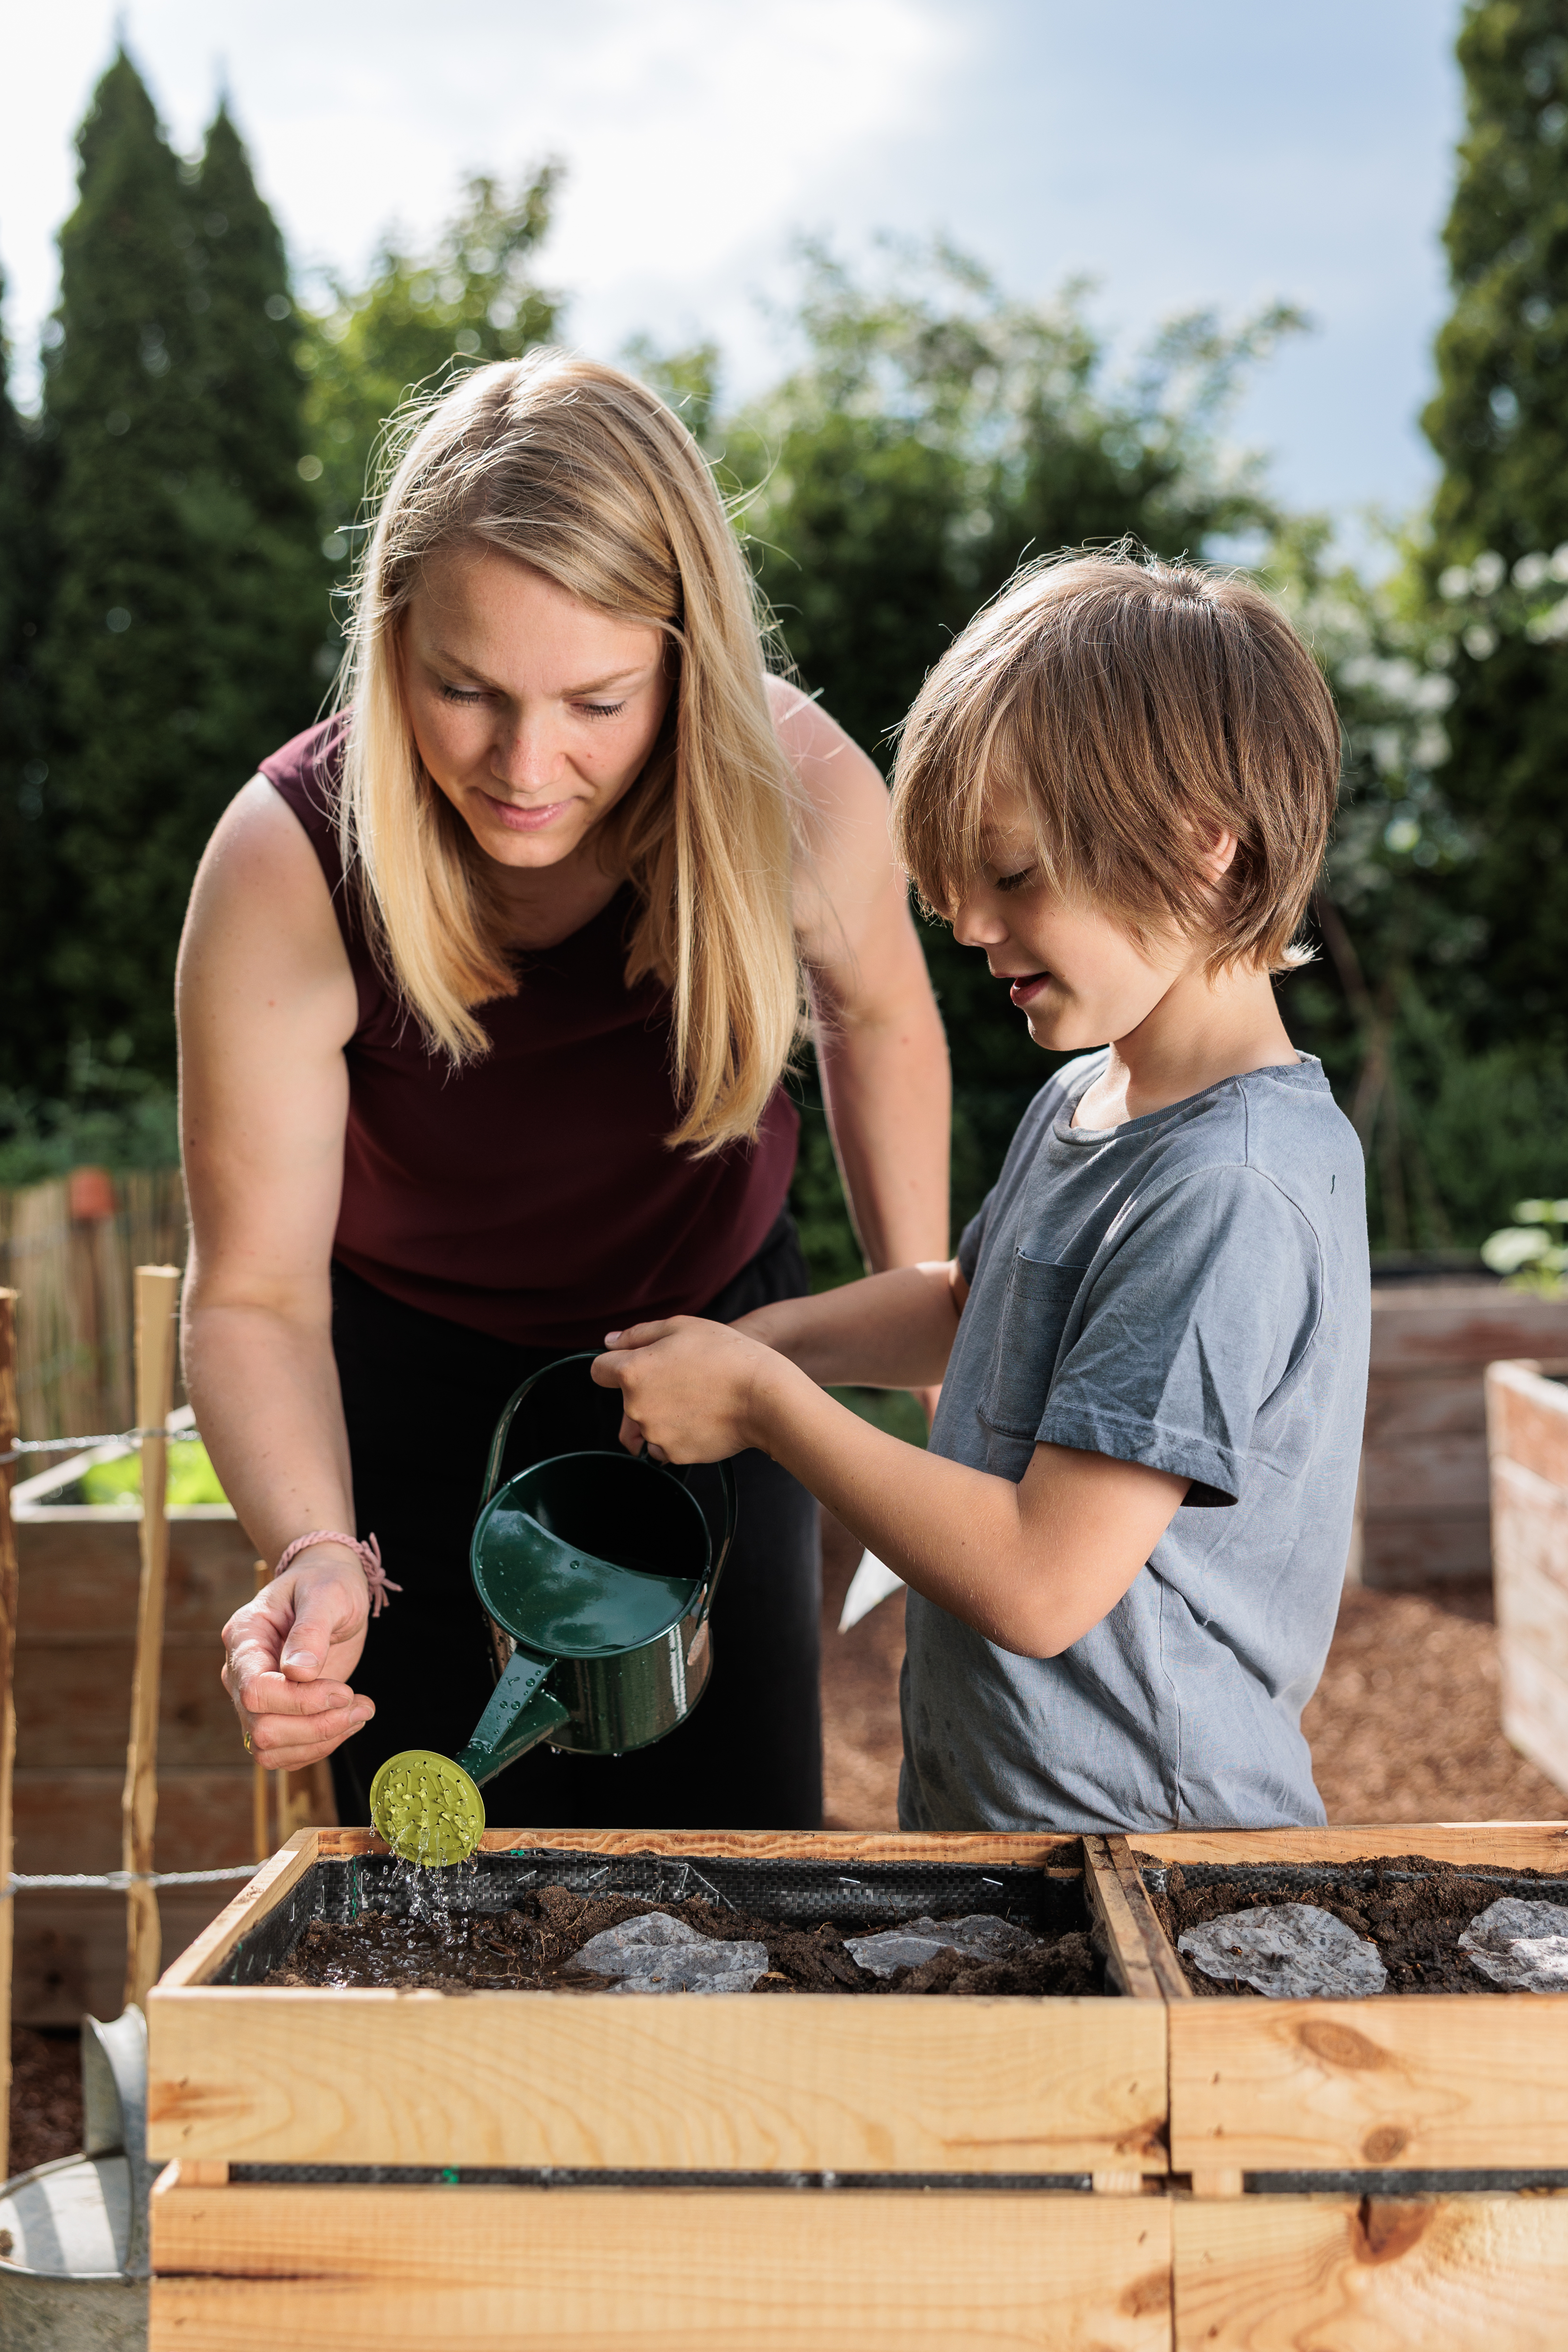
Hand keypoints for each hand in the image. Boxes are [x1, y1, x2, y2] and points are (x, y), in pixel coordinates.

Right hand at [221, 1549, 375, 1770]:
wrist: (329, 1588)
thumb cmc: (325, 1583)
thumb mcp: (326, 1594)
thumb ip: (311, 1630)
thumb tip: (299, 1672)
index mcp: (244, 1637)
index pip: (254, 1689)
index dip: (299, 1701)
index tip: (343, 1692)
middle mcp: (241, 1672)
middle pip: (262, 1727)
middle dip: (317, 1726)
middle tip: (361, 1705)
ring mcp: (257, 1697)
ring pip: (270, 1748)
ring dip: (321, 1741)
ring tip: (361, 1711)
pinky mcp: (277, 1713)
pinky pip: (285, 1752)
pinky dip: (320, 1746)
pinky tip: (349, 1720)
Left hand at [592, 1316, 787, 1461]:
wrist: (764, 1397)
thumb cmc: (726, 1355)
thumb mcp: (681, 1327)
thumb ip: (637, 1335)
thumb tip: (608, 1342)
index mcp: (633, 1371)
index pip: (599, 1370)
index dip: (615, 1364)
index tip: (639, 1364)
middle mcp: (636, 1406)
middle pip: (625, 1400)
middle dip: (645, 1390)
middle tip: (684, 1379)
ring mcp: (654, 1433)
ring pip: (644, 1424)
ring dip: (660, 1415)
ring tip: (695, 1400)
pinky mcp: (674, 1454)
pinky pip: (663, 1445)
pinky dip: (676, 1435)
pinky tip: (701, 1419)